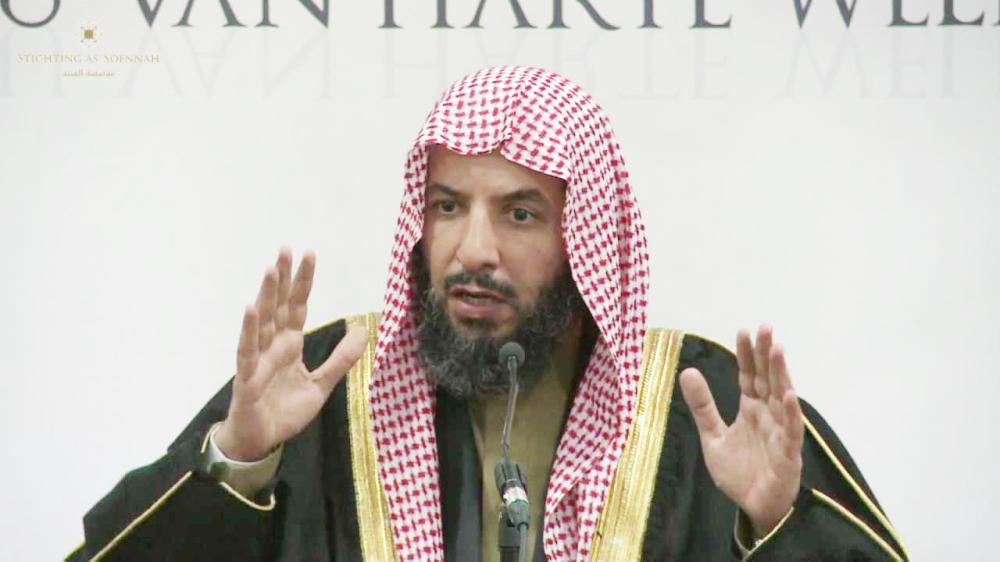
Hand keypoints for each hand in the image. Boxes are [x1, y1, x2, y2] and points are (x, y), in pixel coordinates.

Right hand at [214, 248, 367, 460]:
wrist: (261, 441)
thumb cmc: (284, 411)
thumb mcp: (322, 385)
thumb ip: (341, 359)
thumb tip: (362, 329)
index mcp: (290, 345)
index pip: (297, 307)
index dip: (303, 282)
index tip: (308, 254)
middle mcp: (272, 346)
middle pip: (278, 306)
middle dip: (282, 278)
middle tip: (286, 249)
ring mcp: (258, 359)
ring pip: (262, 321)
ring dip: (266, 295)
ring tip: (270, 269)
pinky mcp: (247, 378)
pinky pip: (247, 351)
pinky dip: (249, 330)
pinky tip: (250, 309)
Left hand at [678, 325, 803, 537]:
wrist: (753, 507)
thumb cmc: (739, 472)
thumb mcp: (712, 436)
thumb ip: (702, 406)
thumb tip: (687, 371)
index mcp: (751, 409)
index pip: (749, 376)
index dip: (747, 355)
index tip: (743, 331)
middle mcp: (768, 415)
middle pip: (767, 379)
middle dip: (765, 354)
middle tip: (765, 328)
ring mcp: (780, 433)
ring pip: (781, 398)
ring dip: (780, 374)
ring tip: (777, 350)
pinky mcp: (788, 454)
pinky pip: (791, 431)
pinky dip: (790, 413)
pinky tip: (788, 394)